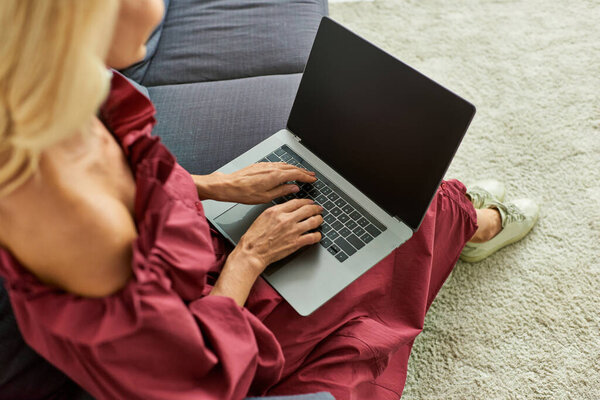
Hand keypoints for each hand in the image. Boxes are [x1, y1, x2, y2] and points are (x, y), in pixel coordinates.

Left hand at [192, 163, 316, 203]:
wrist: (229, 185)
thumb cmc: (244, 193)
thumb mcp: (266, 197)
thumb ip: (282, 191)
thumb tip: (293, 188)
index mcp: (276, 176)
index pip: (296, 174)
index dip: (306, 177)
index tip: (313, 179)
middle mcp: (272, 167)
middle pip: (292, 168)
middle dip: (303, 171)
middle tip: (311, 175)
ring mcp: (266, 165)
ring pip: (285, 165)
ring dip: (295, 168)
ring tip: (301, 172)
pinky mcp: (260, 165)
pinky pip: (277, 164)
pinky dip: (285, 167)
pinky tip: (285, 170)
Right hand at [236, 198, 322, 272]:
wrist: (253, 252)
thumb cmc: (255, 237)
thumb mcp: (263, 217)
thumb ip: (276, 211)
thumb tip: (287, 209)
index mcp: (277, 211)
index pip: (297, 202)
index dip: (306, 201)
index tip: (309, 202)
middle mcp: (286, 219)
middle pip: (307, 209)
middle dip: (316, 208)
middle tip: (319, 209)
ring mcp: (292, 231)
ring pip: (313, 221)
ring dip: (319, 220)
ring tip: (320, 220)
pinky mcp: (296, 243)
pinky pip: (313, 237)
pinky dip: (317, 235)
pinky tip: (317, 235)